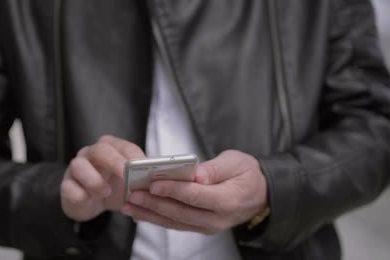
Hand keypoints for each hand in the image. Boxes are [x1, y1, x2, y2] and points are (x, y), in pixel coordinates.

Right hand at [61, 135, 144, 221]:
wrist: (92, 204)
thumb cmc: (113, 188)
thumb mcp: (129, 184)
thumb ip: (140, 181)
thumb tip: (154, 185)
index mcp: (111, 148)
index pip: (124, 146)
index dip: (134, 158)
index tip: (144, 170)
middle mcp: (91, 153)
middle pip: (100, 150)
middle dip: (115, 163)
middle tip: (126, 177)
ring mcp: (76, 168)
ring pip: (79, 165)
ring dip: (95, 181)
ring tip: (105, 193)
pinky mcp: (66, 185)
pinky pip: (69, 187)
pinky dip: (81, 195)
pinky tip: (89, 200)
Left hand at [121, 150, 267, 233]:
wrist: (260, 194)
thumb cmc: (247, 173)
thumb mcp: (236, 162)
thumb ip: (215, 169)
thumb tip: (196, 175)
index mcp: (227, 200)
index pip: (195, 196)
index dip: (172, 190)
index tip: (153, 184)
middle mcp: (217, 219)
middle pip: (180, 212)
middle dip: (153, 203)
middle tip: (132, 195)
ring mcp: (208, 226)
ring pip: (175, 222)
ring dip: (150, 214)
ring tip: (129, 206)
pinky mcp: (200, 227)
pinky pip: (176, 224)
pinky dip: (157, 218)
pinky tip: (140, 213)